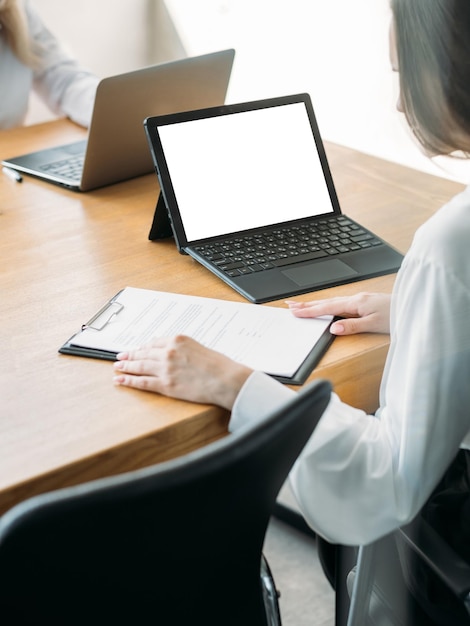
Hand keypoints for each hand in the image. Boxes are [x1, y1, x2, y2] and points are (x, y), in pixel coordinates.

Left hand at [113, 335, 252, 409]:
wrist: (225, 379)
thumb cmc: (219, 365)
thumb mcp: (200, 348)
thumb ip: (184, 349)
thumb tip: (174, 355)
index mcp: (178, 340)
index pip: (154, 343)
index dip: (143, 347)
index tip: (137, 350)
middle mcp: (168, 352)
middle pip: (143, 353)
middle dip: (130, 356)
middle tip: (120, 357)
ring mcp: (165, 368)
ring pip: (139, 366)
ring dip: (126, 367)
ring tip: (117, 367)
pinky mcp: (165, 385)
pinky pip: (142, 382)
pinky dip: (129, 381)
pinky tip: (120, 380)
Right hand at [286, 292, 390, 334]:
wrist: (415, 307)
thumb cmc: (398, 316)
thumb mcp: (375, 325)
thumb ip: (353, 326)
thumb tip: (333, 328)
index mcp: (357, 303)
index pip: (328, 308)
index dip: (310, 311)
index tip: (295, 312)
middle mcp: (357, 298)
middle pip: (327, 302)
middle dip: (308, 304)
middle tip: (291, 305)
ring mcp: (362, 299)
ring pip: (333, 301)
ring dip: (317, 303)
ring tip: (303, 305)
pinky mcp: (366, 301)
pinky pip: (341, 302)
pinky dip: (329, 304)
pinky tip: (327, 306)